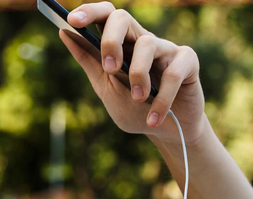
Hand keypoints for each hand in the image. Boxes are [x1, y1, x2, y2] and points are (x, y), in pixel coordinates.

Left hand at [62, 2, 207, 144]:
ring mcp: (166, 48)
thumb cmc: (136, 110)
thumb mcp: (107, 88)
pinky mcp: (188, 61)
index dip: (89, 12)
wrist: (168, 133)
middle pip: (123, 18)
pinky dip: (162, 98)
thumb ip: (90, 62)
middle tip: (110, 69)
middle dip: (111, 41)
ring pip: (147, 44)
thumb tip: (64, 34)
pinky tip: (154, 118)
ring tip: (138, 100)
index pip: (106, 15)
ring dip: (138, 76)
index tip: (71, 21)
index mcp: (122, 44)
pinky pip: (172, 72)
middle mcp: (143, 40)